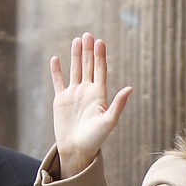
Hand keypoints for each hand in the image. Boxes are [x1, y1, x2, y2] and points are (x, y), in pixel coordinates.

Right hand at [50, 32, 131, 176]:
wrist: (77, 149)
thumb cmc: (95, 139)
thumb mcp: (109, 121)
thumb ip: (118, 105)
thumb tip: (129, 89)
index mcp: (99, 95)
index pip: (100, 71)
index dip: (100, 56)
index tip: (100, 42)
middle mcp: (87, 92)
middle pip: (88, 66)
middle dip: (88, 51)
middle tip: (88, 35)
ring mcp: (74, 94)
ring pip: (75, 70)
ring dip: (76, 56)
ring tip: (77, 40)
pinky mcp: (61, 100)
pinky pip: (58, 81)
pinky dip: (56, 70)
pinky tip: (56, 58)